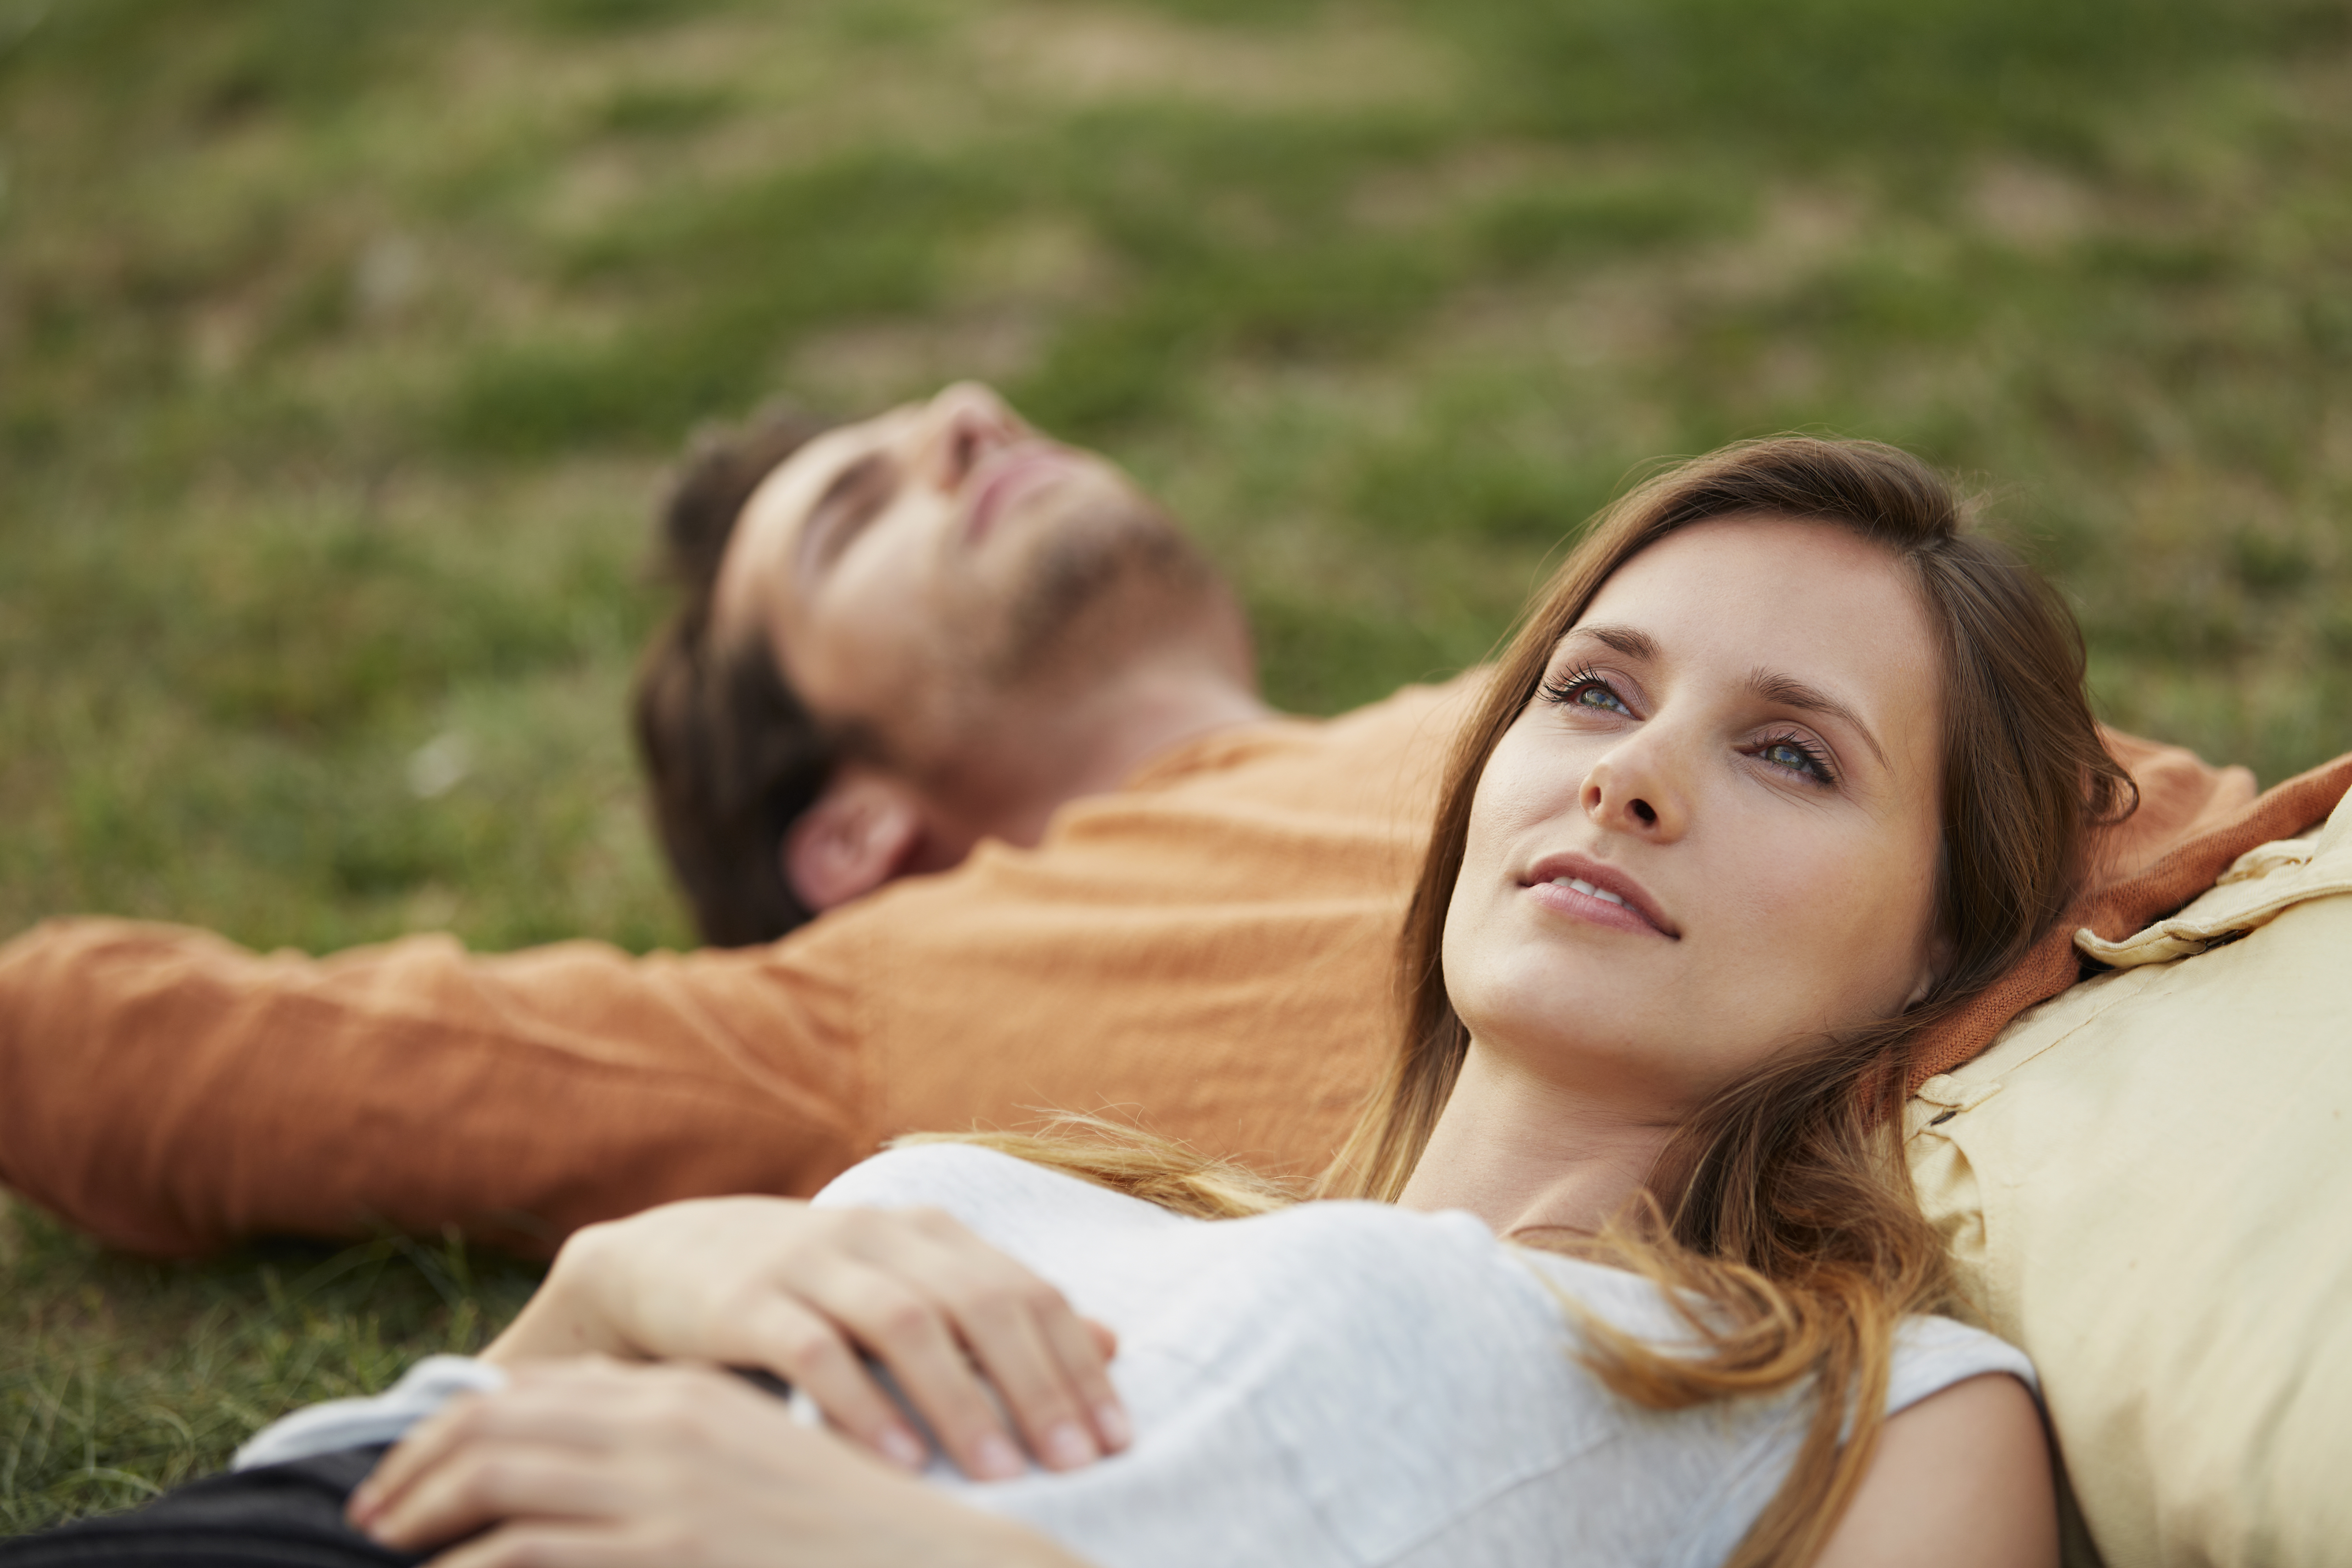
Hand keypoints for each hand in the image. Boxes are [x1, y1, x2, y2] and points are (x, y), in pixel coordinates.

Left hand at [348, 1357, 1095, 1567]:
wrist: (926, 1558)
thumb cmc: (833, 1527)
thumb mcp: (748, 1461)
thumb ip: (667, 1447)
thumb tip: (575, 1469)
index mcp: (683, 1393)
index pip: (533, 1394)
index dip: (450, 1428)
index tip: (404, 1471)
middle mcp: (665, 1424)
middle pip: (497, 1426)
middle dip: (411, 1470)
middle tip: (365, 1516)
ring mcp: (665, 1486)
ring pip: (497, 1481)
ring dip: (421, 1517)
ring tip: (383, 1550)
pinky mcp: (669, 1547)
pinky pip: (529, 1550)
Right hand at [481, 1197, 1127, 1479]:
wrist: (659, 1264)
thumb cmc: (807, 1290)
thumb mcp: (907, 1285)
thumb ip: (1000, 1309)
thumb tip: (1111, 1342)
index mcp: (928, 1233)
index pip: (1026, 1292)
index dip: (1076, 1362)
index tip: (1119, 1437)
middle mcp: (880, 1236)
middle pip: (981, 1304)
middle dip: (1037, 1385)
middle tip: (1079, 1463)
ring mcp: (811, 1262)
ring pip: (906, 1324)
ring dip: (961, 1401)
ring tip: (1003, 1475)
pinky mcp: (746, 1300)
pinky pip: (813, 1351)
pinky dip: (859, 1404)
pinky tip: (896, 1461)